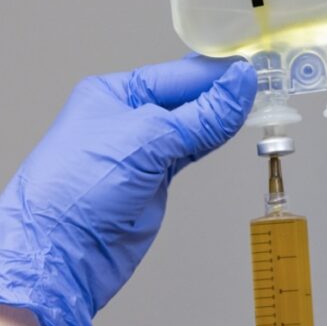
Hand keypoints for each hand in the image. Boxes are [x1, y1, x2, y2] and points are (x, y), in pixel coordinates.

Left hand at [0, 56, 256, 325]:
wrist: (58, 255)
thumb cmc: (77, 191)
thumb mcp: (148, 141)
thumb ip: (202, 116)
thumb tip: (241, 85)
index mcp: (115, 93)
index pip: (181, 74)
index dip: (220, 73)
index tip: (258, 70)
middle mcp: (128, 117)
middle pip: (189, 97)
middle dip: (225, 93)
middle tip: (268, 84)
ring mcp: (141, 150)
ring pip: (194, 124)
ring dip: (224, 117)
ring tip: (261, 104)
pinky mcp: (154, 179)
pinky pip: (192, 150)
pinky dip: (214, 140)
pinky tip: (234, 130)